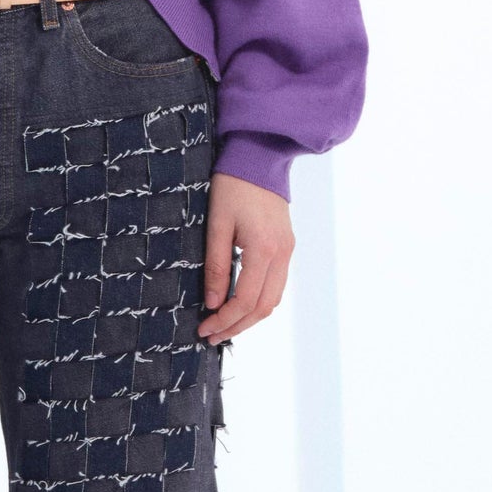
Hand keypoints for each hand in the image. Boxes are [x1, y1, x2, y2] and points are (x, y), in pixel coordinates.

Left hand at [199, 171, 293, 343]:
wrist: (259, 156)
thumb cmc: (232, 186)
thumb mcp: (216, 225)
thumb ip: (216, 266)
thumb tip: (213, 303)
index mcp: (264, 250)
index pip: (245, 301)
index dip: (224, 320)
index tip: (204, 329)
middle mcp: (282, 255)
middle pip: (263, 308)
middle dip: (236, 326)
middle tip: (211, 335)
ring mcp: (287, 251)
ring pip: (273, 299)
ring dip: (249, 317)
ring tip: (223, 324)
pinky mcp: (286, 246)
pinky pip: (276, 284)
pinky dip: (258, 300)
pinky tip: (238, 303)